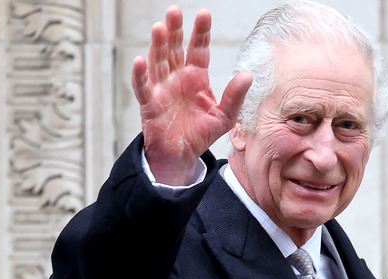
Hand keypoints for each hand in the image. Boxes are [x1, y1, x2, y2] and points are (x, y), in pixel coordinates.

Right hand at [131, 6, 252, 184]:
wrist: (182, 155)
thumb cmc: (201, 133)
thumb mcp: (225, 116)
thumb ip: (234, 97)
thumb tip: (247, 75)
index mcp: (196, 77)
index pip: (199, 49)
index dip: (200, 33)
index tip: (204, 14)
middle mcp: (177, 78)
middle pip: (175, 49)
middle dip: (175, 30)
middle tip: (175, 10)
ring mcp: (162, 88)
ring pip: (158, 62)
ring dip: (158, 45)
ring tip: (160, 27)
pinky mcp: (149, 104)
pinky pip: (143, 87)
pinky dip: (140, 74)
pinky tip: (140, 60)